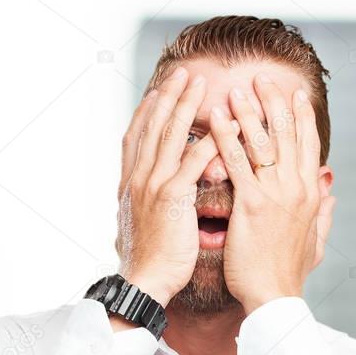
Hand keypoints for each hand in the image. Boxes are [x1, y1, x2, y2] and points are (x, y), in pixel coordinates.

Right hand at [117, 66, 223, 306]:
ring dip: (186, 105)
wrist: (144, 281)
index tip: (156, 93)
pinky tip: (224, 123)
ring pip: (170, 136)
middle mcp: (138, 180)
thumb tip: (149, 198)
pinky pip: (192, 160)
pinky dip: (208, 139)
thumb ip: (148, 204)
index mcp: (130, 186)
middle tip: (181, 73)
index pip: (135, 140)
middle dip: (167, 98)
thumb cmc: (148, 261)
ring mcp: (153, 186)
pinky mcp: (172, 198)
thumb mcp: (141, 225)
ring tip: (200, 82)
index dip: (146, 113)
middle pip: (152, 128)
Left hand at [208, 73, 336, 313]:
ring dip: (248, 111)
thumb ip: (323, 211)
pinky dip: (225, 137)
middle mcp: (296, 186)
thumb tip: (331, 189)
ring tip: (235, 89)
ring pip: (262, 141)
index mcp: (310, 192)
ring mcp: (275, 193)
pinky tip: (214, 118)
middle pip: (286, 133)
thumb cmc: (287, 273)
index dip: (300, 116)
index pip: (307, 144)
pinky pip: (236, 162)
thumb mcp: (314, 239)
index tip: (294, 93)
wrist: (274, 296)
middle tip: (260, 78)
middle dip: (273, 102)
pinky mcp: (252, 204)